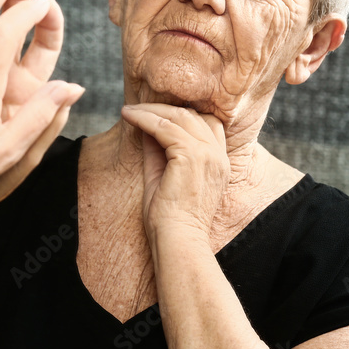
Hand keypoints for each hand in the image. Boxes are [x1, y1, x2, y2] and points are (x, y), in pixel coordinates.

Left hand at [121, 104, 229, 242]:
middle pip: (194, 115)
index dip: (183, 114)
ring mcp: (207, 154)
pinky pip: (164, 127)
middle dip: (164, 108)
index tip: (157, 113)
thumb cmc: (169, 218)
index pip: (209, 124)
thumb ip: (158, 151)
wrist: (177, 241)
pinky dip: (145, 119)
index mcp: (219, 162)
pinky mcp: (191, 156)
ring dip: (150, 110)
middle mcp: (218, 155)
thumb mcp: (164, 176)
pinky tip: (129, 117)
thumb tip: (144, 128)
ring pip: (179, 117)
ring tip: (129, 110)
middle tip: (138, 108)